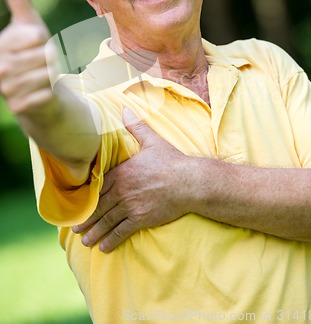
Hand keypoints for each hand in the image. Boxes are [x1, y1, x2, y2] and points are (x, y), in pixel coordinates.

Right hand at [0, 0, 55, 114]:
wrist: (35, 89)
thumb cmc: (33, 51)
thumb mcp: (28, 24)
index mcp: (0, 45)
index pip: (36, 36)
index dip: (43, 39)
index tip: (35, 44)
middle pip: (44, 56)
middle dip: (50, 57)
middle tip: (43, 62)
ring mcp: (7, 88)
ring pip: (47, 74)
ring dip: (52, 74)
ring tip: (43, 75)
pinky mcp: (18, 106)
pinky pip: (46, 93)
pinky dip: (50, 91)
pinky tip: (43, 91)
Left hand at [72, 107, 195, 251]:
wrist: (190, 181)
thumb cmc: (171, 161)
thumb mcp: (152, 141)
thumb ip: (136, 127)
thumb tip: (125, 109)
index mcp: (122, 172)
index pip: (99, 187)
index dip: (87, 197)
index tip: (78, 205)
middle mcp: (123, 190)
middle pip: (99, 206)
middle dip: (86, 218)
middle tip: (74, 228)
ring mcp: (131, 205)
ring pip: (107, 221)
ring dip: (94, 232)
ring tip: (85, 240)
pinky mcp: (142, 218)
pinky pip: (122, 231)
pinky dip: (112, 240)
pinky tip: (104, 247)